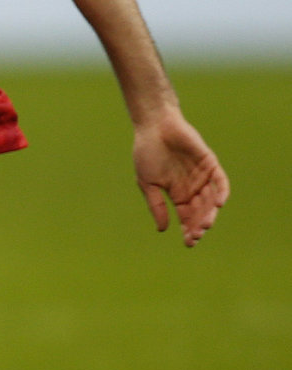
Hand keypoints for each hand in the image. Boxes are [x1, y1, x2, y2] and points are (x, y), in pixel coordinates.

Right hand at [133, 109, 228, 246]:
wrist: (154, 127)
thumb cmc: (147, 153)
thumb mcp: (148, 184)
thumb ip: (156, 206)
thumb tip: (163, 229)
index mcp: (177, 194)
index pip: (186, 217)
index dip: (188, 230)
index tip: (188, 243)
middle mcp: (192, 188)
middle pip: (200, 211)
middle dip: (199, 224)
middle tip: (197, 235)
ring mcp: (202, 176)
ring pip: (211, 200)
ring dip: (210, 213)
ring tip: (205, 225)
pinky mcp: (210, 164)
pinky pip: (220, 181)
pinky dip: (222, 192)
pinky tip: (219, 204)